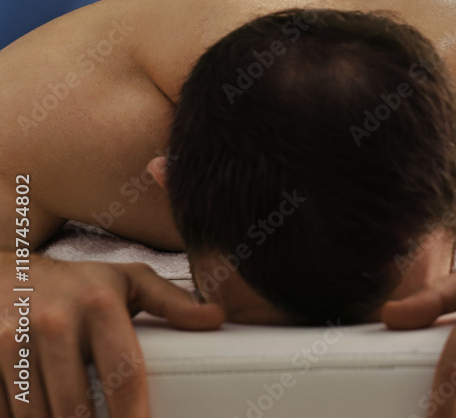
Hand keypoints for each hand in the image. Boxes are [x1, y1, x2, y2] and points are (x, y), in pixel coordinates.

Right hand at [0, 258, 223, 417]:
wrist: (7, 270)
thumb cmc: (79, 283)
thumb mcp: (128, 281)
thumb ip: (171, 302)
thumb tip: (217, 317)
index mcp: (99, 305)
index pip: (123, 375)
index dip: (133, 417)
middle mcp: (55, 322)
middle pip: (76, 406)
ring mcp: (12, 340)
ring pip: (35, 414)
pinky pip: (3, 408)